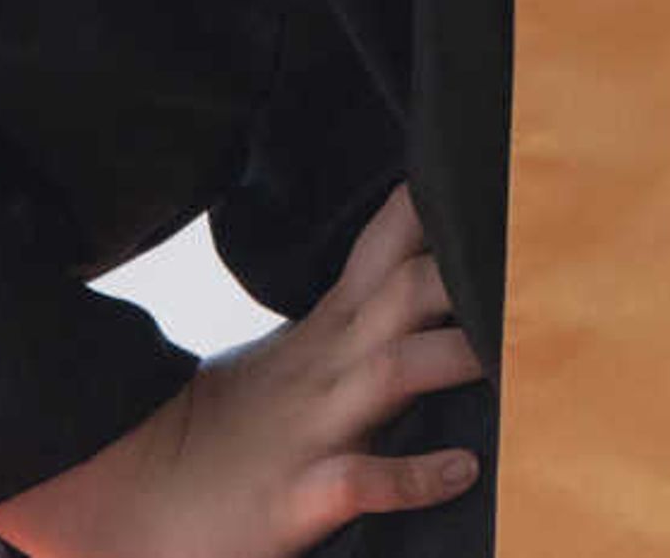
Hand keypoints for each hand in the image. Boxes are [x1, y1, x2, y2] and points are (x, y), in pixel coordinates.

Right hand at [0, 184, 487, 557]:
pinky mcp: (295, 500)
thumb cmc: (225, 436)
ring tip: (517, 358)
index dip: (433, 210)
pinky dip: (410, 476)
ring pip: (391, 372)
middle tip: (539, 253)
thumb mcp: (288, 363)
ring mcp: (310, 431)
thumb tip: (416, 292)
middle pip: (403, 293)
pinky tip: (460, 470)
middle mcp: (325, 371)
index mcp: (323, 335)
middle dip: (466, 270)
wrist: (130, 495)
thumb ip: (351, 325)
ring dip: (451, 357)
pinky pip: (359, 481)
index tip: (492, 170)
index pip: (383, 250)